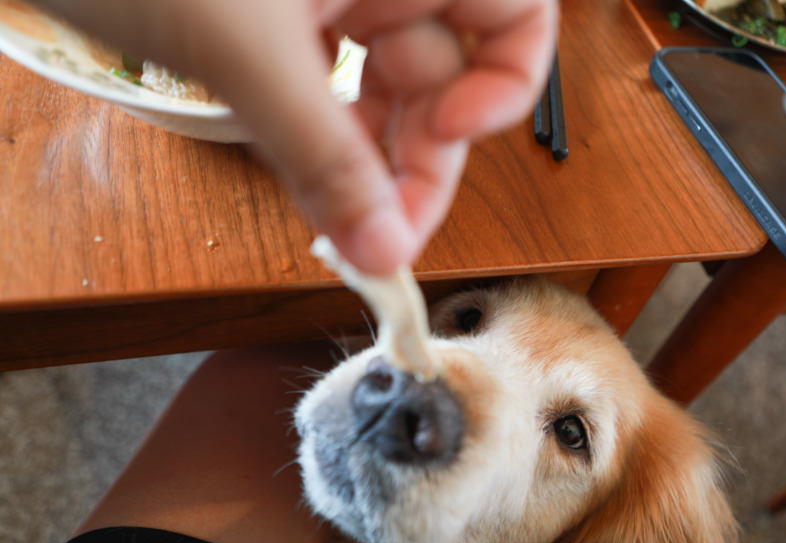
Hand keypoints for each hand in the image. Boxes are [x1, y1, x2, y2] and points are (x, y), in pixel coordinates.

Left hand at [39, 0, 557, 273]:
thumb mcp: (246, 52)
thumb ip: (325, 157)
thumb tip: (383, 252)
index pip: (517, 12)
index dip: (506, 82)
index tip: (451, 139)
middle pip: (449, 72)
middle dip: (425, 160)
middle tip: (385, 239)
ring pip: (391, 91)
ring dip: (375, 166)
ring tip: (343, 229)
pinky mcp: (289, 20)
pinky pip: (335, 91)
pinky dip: (328, 144)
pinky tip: (313, 189)